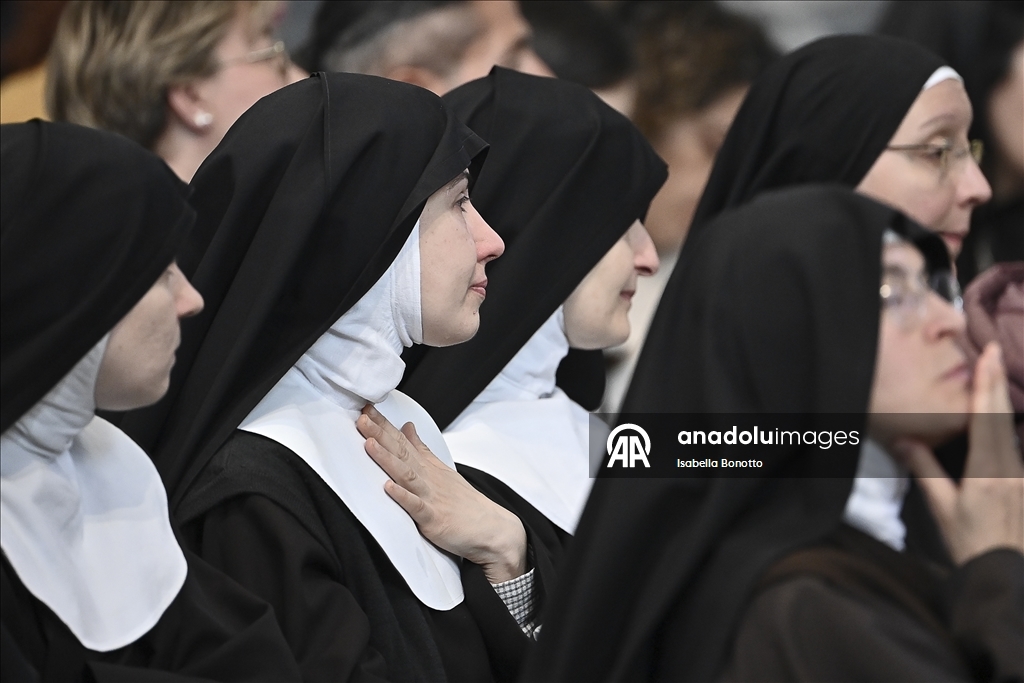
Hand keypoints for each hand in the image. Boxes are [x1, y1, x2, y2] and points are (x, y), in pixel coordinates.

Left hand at [356, 404, 526, 582]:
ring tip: (369, 444)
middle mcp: (427, 477)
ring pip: (406, 474)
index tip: (366, 408)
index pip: (402, 440)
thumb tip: (406, 426)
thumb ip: (420, 449)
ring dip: (387, 458)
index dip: (383, 425)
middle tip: (362, 418)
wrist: (490, 527)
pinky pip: (416, 506)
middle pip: (401, 452)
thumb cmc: (463, 501)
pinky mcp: (434, 518)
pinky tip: (388, 487)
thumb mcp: (440, 469)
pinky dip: (402, 496)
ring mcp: (430, 496)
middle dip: (380, 434)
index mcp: (426, 466)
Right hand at [894, 343, 1023, 563]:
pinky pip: (1016, 446)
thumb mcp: (943, 508)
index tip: (986, 354)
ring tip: (994, 373)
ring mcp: (1023, 475)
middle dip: (996, 380)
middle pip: (1003, 415)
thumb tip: (904, 440)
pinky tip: (1002, 416)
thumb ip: (925, 471)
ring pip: (1013, 429)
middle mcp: (1011, 467)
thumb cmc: (971, 543)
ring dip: (1002, 400)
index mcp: (988, 471)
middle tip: (993, 348)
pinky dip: (1007, 424)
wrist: (1005, 574)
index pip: (986, 417)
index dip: (985, 384)